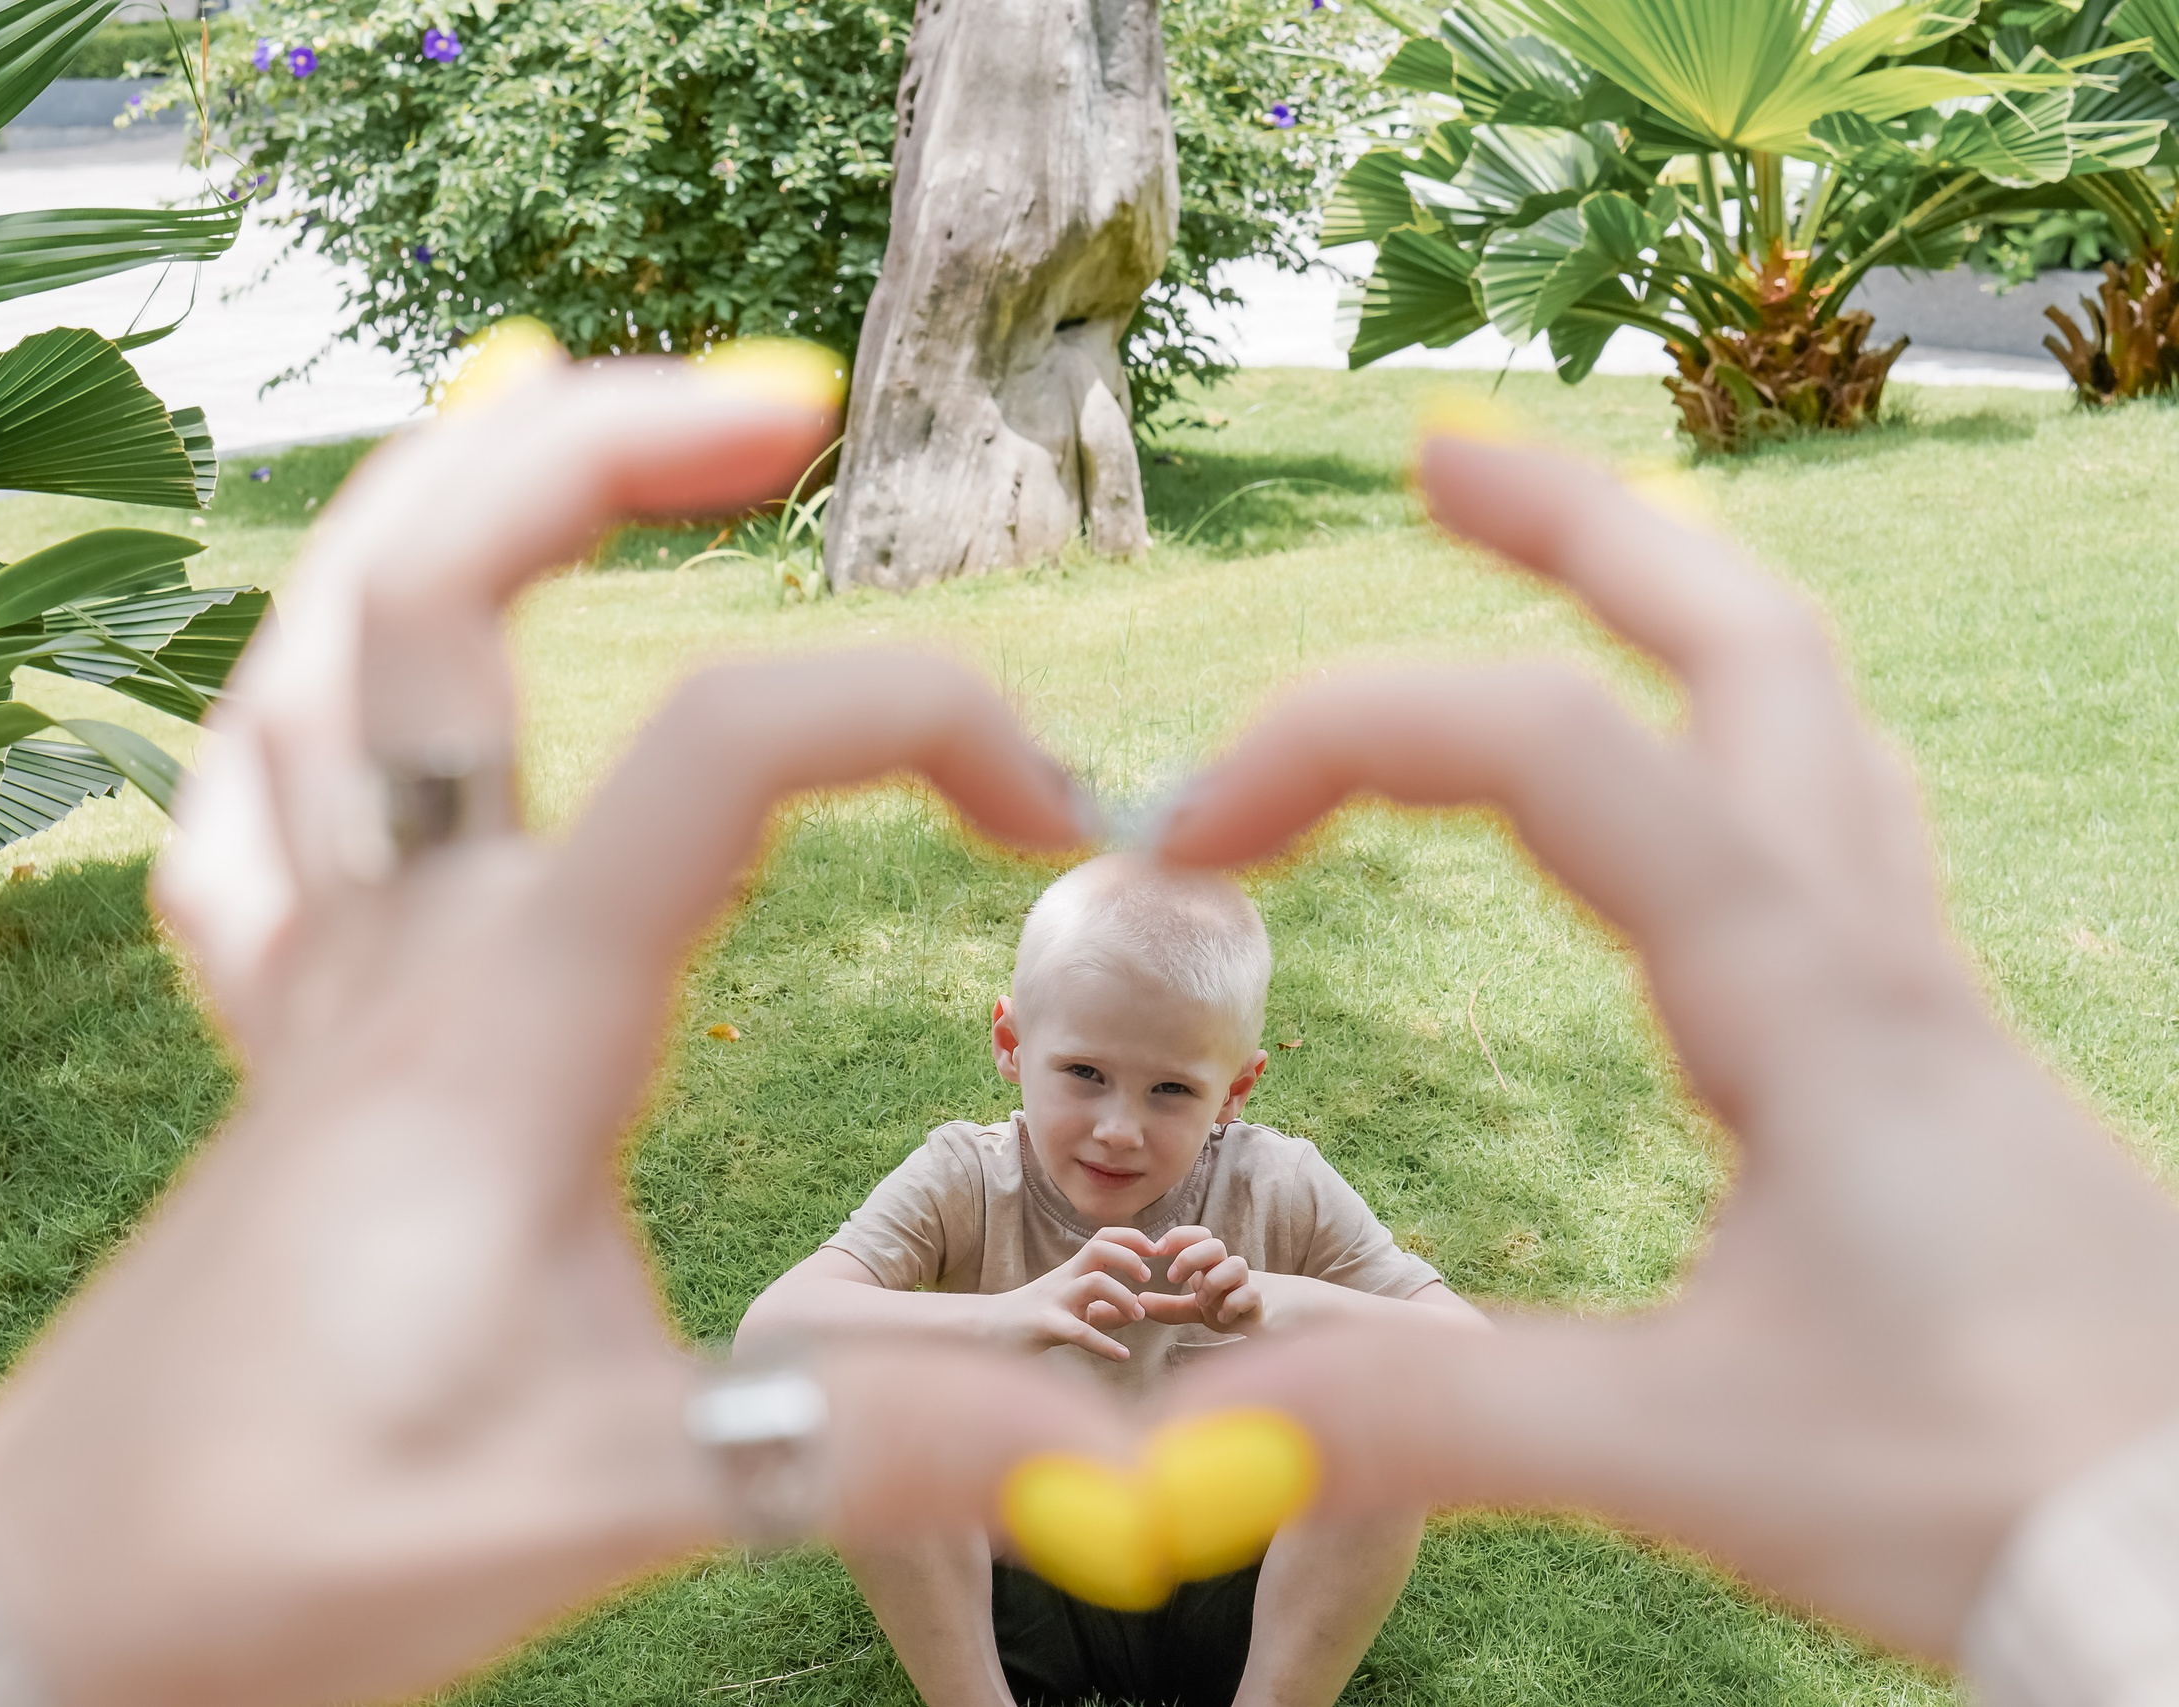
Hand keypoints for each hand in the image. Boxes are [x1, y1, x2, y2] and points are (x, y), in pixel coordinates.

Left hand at [0, 356, 1130, 1706]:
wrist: (53, 1608)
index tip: (1061, 822)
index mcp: (501, 1024)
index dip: (924, 726)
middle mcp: (392, 951)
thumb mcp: (601, 1506)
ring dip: (427, 493)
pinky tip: (346, 656)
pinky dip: (299, 677)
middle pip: (435, 593)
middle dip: (603, 445)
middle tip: (779, 401)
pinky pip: (248, 797)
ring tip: (538, 383)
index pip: (725, 755)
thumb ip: (856, 1444)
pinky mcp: (279, 1040)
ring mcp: (313, 980)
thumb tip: (1123, 1454)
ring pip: (311, 652)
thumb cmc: (294, 1555)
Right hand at [1001, 1229, 1160, 1359]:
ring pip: (1093, 1283)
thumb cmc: (1032, 1319)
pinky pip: (1079, 1332)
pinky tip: (1122, 1355)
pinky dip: (1105, 1344)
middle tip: (1146, 1278)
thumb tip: (1136, 1311)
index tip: (1155, 1249)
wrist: (986, 1331)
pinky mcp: (1044, 1326)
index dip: (1132, 1238)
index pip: (1103, 1238)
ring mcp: (1054, 1300)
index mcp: (1071, 1271)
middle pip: (1099, 1249)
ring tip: (1137, 1316)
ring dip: (1123, 1298)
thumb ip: (1103, 1309)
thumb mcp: (1070, 1308)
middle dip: (1129, 1258)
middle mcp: (1064, 1279)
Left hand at [1138, 1227, 1262, 1329]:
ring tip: (1201, 1301)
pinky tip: (1221, 1317)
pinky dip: (1232, 1304)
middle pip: (1215, 1244)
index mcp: (1210, 1263)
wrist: (1257, 1321)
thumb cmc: (1223, 1306)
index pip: (1198, 1234)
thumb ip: (1168, 1306)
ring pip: (1236, 1265)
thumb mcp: (1192, 1308)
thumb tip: (1140, 1302)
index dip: (1178, 1236)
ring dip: (1213, 1282)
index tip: (1156, 1250)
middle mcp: (1227, 1267)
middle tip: (1172, 1278)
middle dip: (1190, 1257)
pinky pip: (1250, 1293)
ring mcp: (1245, 1283)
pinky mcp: (1257, 1301)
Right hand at [1158, 434, 2178, 1662]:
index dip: (1334, 740)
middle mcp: (1874, 951)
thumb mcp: (1682, 1451)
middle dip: (1576, 523)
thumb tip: (1177, 1424)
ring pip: (1814, 712)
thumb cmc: (1999, 1494)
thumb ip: (1426, 1415)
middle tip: (1434, 454)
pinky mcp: (1933, 1060)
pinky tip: (1681, 795)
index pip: (1544, 748)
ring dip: (1675, 603)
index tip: (1183, 846)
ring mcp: (1922, 993)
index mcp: (1805, 993)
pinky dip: (1733, 741)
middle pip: (1742, 636)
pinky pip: (1836, 825)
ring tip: (1555, 562)